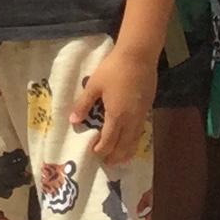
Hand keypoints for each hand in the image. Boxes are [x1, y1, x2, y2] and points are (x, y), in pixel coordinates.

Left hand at [70, 41, 156, 166]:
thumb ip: (84, 104)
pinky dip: (133, 141)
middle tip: (107, 163)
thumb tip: (73, 121)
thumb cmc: (114, 69)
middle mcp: (131, 120)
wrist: (139, 56)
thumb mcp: (94, 85)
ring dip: (126, 152)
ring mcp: (141, 115)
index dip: (101, 150)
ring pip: (134, 141)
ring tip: (119, 159)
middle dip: (114, 156)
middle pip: (123, 145)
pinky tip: (130, 140)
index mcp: (116, 115)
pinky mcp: (147, 109)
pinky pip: (140, 132)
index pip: (108, 140)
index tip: (93, 154)